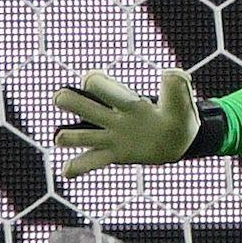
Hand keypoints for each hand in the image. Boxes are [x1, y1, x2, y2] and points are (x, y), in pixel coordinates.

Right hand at [53, 69, 200, 178]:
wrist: (181, 142)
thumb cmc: (178, 117)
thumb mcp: (181, 103)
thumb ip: (176, 89)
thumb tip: (170, 72)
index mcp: (129, 102)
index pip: (107, 88)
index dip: (95, 81)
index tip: (90, 80)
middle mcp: (115, 118)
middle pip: (86, 107)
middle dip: (70, 100)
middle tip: (60, 97)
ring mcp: (112, 138)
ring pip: (83, 136)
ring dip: (68, 136)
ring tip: (60, 138)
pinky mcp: (113, 155)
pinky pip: (90, 162)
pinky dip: (77, 167)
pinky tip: (67, 170)